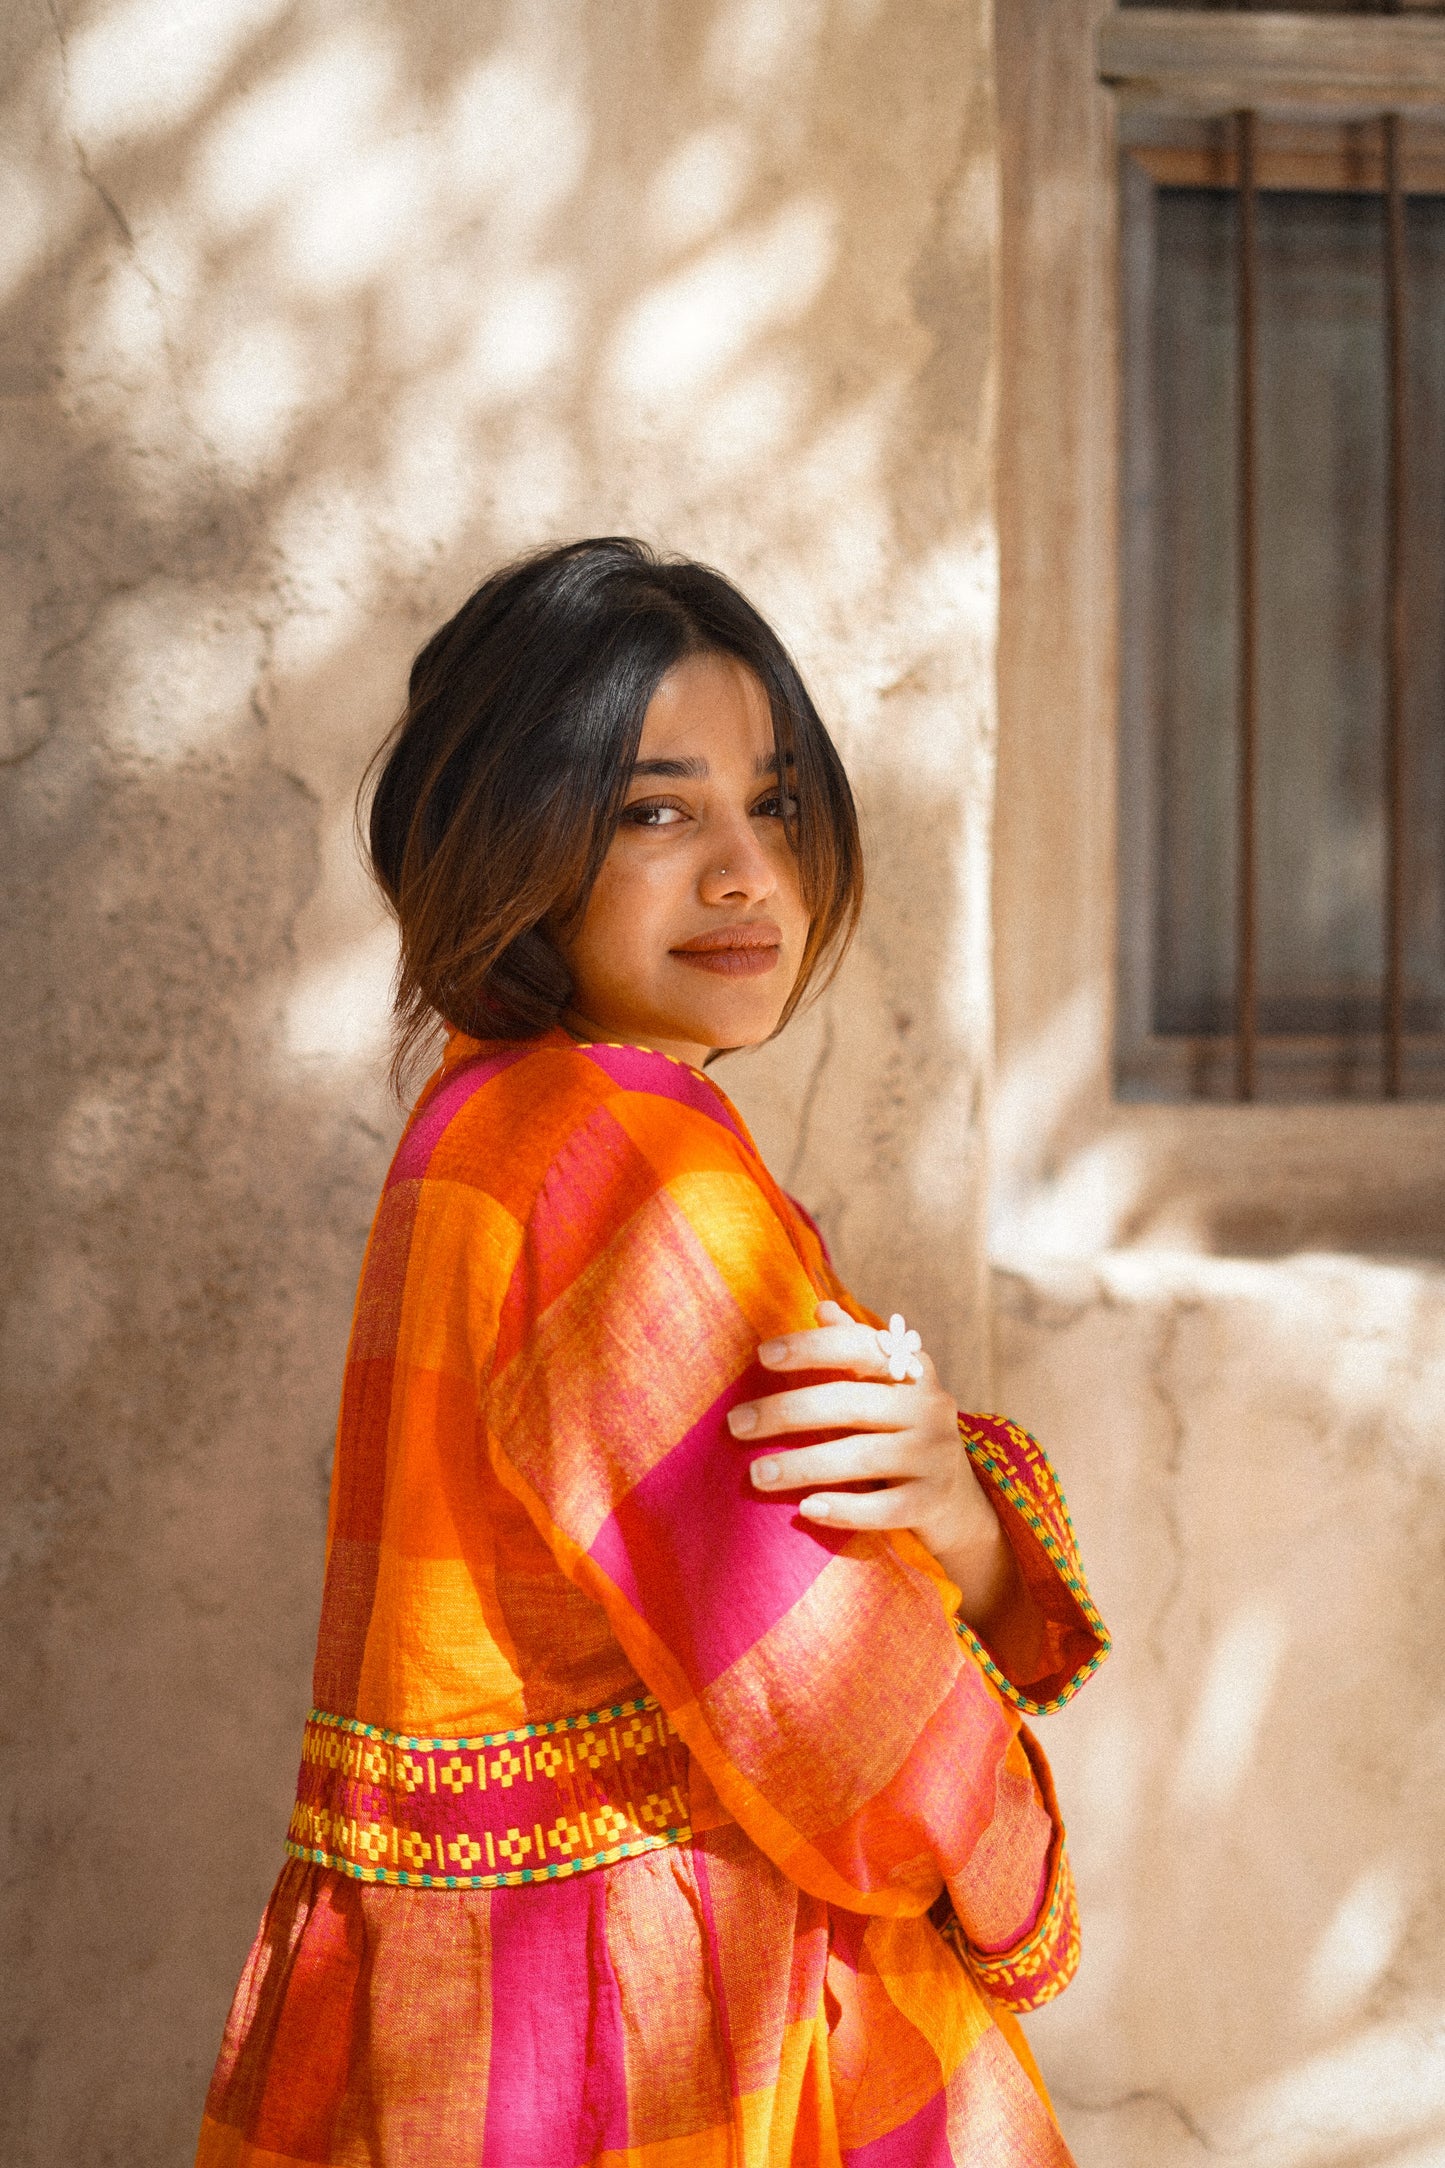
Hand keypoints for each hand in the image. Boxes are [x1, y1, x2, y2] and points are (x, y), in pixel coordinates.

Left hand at [726, 1300, 1020, 1633]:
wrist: (954, 1496)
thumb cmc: (901, 1428)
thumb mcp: (885, 1385)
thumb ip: (854, 1347)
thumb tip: (822, 1308)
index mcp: (911, 1369)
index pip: (860, 1347)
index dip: (811, 1348)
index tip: (762, 1355)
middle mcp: (928, 1407)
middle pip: (850, 1404)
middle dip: (787, 1412)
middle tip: (736, 1424)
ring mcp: (933, 1456)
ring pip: (863, 1458)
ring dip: (803, 1465)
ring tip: (756, 1475)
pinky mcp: (930, 1503)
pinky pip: (883, 1508)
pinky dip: (844, 1509)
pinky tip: (806, 1508)